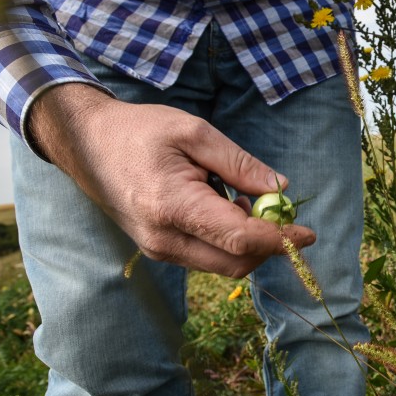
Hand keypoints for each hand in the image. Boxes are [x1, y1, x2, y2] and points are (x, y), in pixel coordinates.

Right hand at [27, 83, 315, 276]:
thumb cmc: (140, 130)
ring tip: (239, 197)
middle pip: (236, 263)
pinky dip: (228, 240)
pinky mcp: (158, 250)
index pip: (240, 239)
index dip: (281, 239)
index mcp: (172, 206)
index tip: (309, 233)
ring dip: (248, 242)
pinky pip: (206, 257)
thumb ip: (240, 164)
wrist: (86, 144)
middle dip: (269, 244)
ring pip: (223, 264)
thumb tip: (280, 189)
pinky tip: (223, 206)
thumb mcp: (195, 132)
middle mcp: (164, 239)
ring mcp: (158, 249)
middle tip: (279, 210)